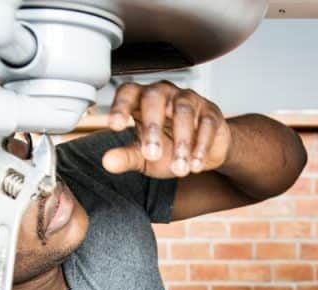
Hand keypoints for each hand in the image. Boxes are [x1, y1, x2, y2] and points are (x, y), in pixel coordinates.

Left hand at [101, 81, 230, 178]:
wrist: (202, 154)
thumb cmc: (168, 148)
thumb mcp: (143, 156)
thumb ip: (126, 157)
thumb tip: (107, 162)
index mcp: (142, 100)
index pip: (128, 92)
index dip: (120, 105)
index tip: (114, 126)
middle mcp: (165, 94)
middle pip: (155, 98)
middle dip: (152, 127)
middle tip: (151, 154)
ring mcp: (189, 100)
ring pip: (183, 111)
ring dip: (181, 142)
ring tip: (179, 169)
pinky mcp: (210, 112)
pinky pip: (206, 123)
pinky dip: (201, 145)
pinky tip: (195, 165)